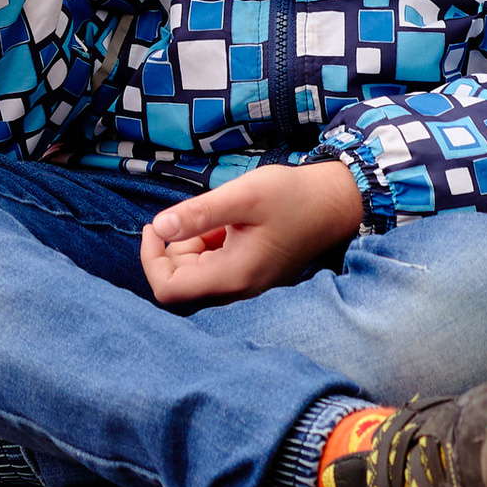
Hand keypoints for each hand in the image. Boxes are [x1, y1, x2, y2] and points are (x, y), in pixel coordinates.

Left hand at [139, 161, 363, 306]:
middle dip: (176, 247)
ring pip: (198, 272)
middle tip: (195, 213)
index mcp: (234, 277)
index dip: (151, 259)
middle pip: (181, 281)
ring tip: (222, 215)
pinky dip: (210, 244)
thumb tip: (158, 228)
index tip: (155, 225)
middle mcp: (239, 290)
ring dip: (194, 244)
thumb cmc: (291, 196)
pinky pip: (216, 266)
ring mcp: (247, 285)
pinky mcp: (252, 275)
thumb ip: (198, 214)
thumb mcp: (242, 196)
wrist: (335, 202)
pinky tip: (231, 222)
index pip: (168, 289)